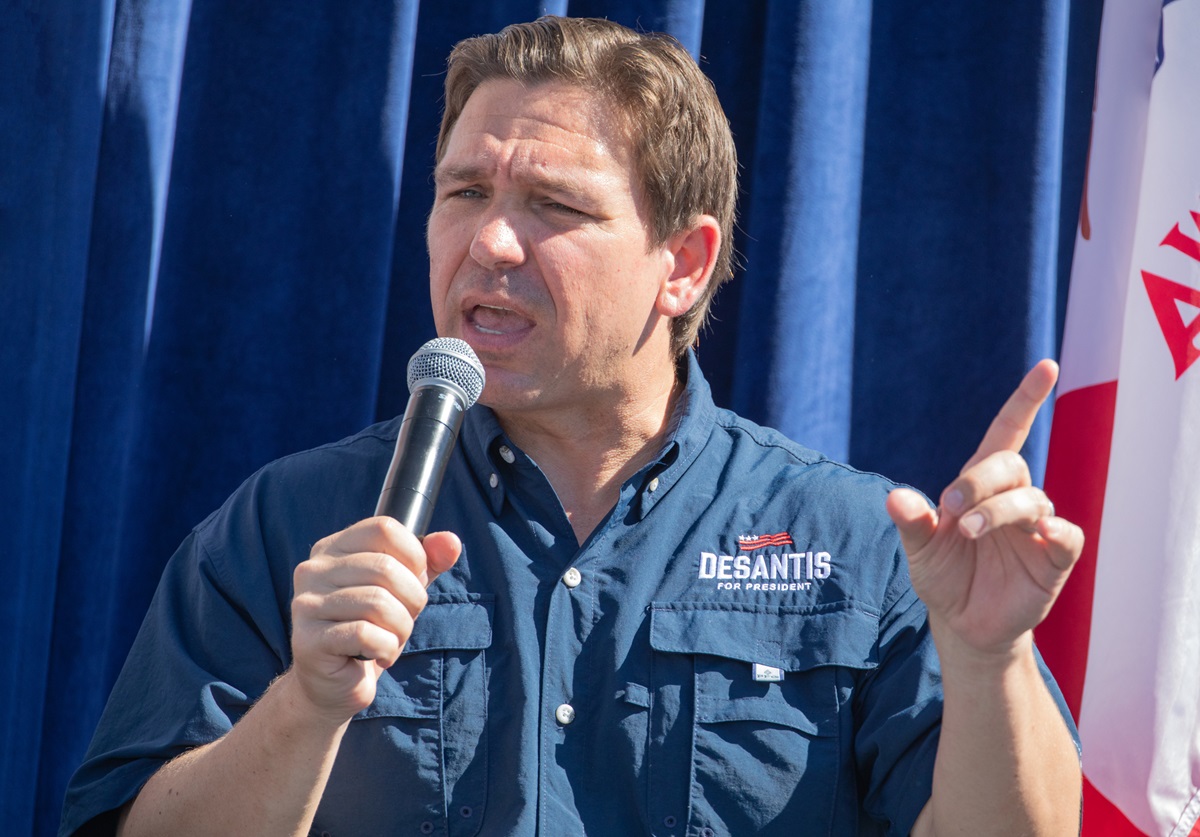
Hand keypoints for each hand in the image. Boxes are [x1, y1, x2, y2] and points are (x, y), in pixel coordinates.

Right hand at [289, 517, 460, 723]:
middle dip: (412, 600)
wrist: (335, 684)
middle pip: (385, 568)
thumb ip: (429, 563)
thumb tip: (451, 542)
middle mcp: (313, 570)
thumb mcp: (404, 590)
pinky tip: (380, 656)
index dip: (414, 556)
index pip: (384, 528)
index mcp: (333, 548)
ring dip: (401, 629)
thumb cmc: (372, 629)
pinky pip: (366, 634)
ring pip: (378, 603)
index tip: (414, 583)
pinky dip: (387, 648)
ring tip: (392, 640)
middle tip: (404, 621)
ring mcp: (306, 605)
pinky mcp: (308, 640)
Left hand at [885, 360, 1083, 658]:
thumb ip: (911, 522)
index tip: (1047, 366)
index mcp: (979, 484)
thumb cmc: (943, 575)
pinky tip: (1041, 532)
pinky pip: (1066, 536)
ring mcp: (1036, 528)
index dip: (1026, 399)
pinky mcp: (1054, 559)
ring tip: (966, 530)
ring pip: (1031, 500)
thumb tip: (893, 496)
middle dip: (980, 481)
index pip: (1008, 431)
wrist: (962, 623)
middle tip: (952, 509)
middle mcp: (1013, 498)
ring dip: (999, 511)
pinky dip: (1055, 531)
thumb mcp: (919, 550)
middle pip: (1009, 466)